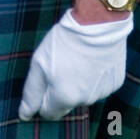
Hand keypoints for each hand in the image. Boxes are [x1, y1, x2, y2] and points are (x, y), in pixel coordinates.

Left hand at [18, 7, 132, 121]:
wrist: (97, 24)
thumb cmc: (64, 41)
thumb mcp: (39, 64)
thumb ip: (32, 92)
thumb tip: (25, 115)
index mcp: (65, 98)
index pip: (48, 113)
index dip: (42, 98)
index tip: (44, 79)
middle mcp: (85, 101)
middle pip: (66, 103)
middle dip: (60, 90)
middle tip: (59, 64)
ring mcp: (102, 92)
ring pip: (83, 94)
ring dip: (77, 83)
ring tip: (76, 58)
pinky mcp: (115, 82)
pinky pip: (99, 85)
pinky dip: (93, 76)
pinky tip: (91, 58)